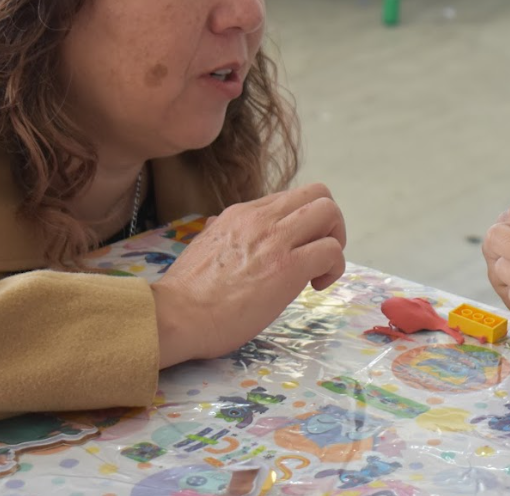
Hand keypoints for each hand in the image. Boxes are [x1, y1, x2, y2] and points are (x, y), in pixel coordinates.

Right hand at [151, 183, 345, 367]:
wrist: (174, 316)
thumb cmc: (185, 293)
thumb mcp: (204, 246)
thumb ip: (221, 233)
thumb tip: (220, 226)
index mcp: (241, 213)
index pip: (290, 199)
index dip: (301, 223)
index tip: (293, 250)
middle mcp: (260, 218)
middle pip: (318, 193)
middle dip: (329, 223)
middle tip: (317, 255)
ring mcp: (275, 239)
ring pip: (329, 212)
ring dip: (335, 241)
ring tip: (319, 270)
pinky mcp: (288, 267)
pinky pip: (331, 251)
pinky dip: (334, 267)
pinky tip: (316, 287)